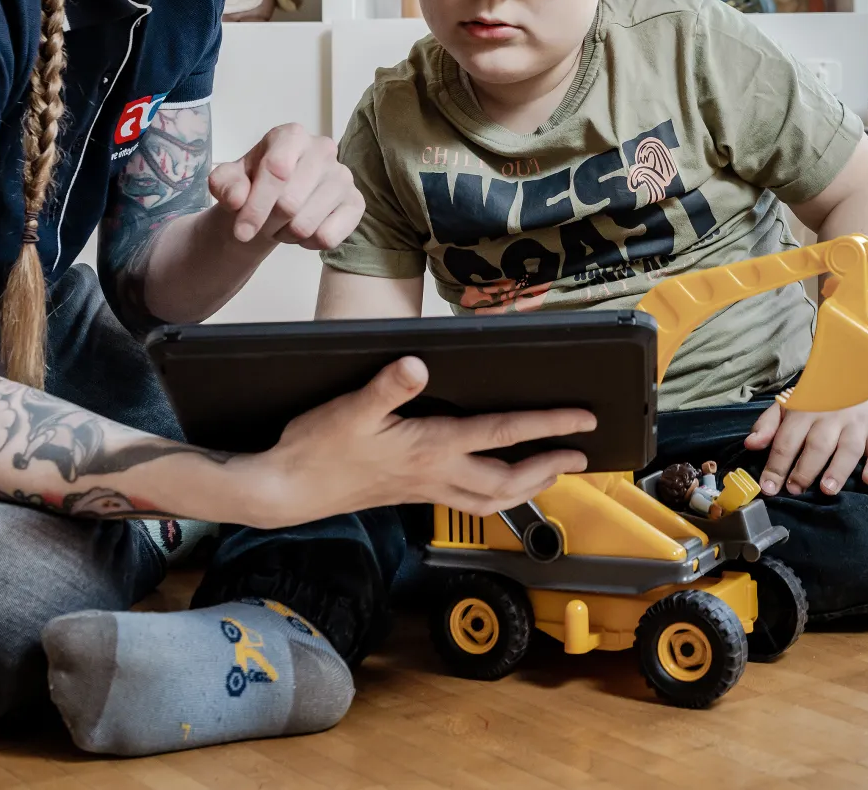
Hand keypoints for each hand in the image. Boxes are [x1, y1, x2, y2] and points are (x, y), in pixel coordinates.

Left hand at [208, 123, 363, 248]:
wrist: (273, 200)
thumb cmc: (252, 184)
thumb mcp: (228, 181)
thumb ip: (224, 185)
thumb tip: (238, 199)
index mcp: (291, 135)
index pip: (276, 170)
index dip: (256, 206)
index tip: (241, 230)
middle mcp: (323, 149)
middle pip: (290, 202)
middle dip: (267, 223)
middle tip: (261, 224)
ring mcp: (343, 176)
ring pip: (306, 224)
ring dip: (285, 234)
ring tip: (280, 224)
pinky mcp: (356, 202)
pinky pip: (328, 237)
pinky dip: (308, 244)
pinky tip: (302, 230)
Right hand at [240, 357, 594, 526]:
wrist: (286, 490)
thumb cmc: (315, 450)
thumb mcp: (348, 409)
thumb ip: (387, 387)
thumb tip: (417, 365)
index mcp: (429, 448)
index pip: (502, 434)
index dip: (547, 425)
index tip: (580, 420)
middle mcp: (434, 474)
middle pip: (509, 479)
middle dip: (549, 465)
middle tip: (580, 454)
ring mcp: (424, 489)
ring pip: (491, 499)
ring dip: (527, 488)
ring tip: (552, 474)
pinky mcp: (411, 494)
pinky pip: (467, 501)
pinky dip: (494, 497)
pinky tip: (495, 486)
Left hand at [745, 390, 867, 496]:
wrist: (856, 373)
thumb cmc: (818, 397)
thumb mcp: (788, 405)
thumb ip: (768, 425)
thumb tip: (750, 444)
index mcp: (804, 412)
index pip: (787, 441)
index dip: (776, 466)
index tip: (768, 488)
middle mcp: (831, 418)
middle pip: (817, 446)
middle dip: (805, 469)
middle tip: (796, 489)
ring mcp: (856, 424)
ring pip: (849, 448)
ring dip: (838, 469)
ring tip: (828, 489)